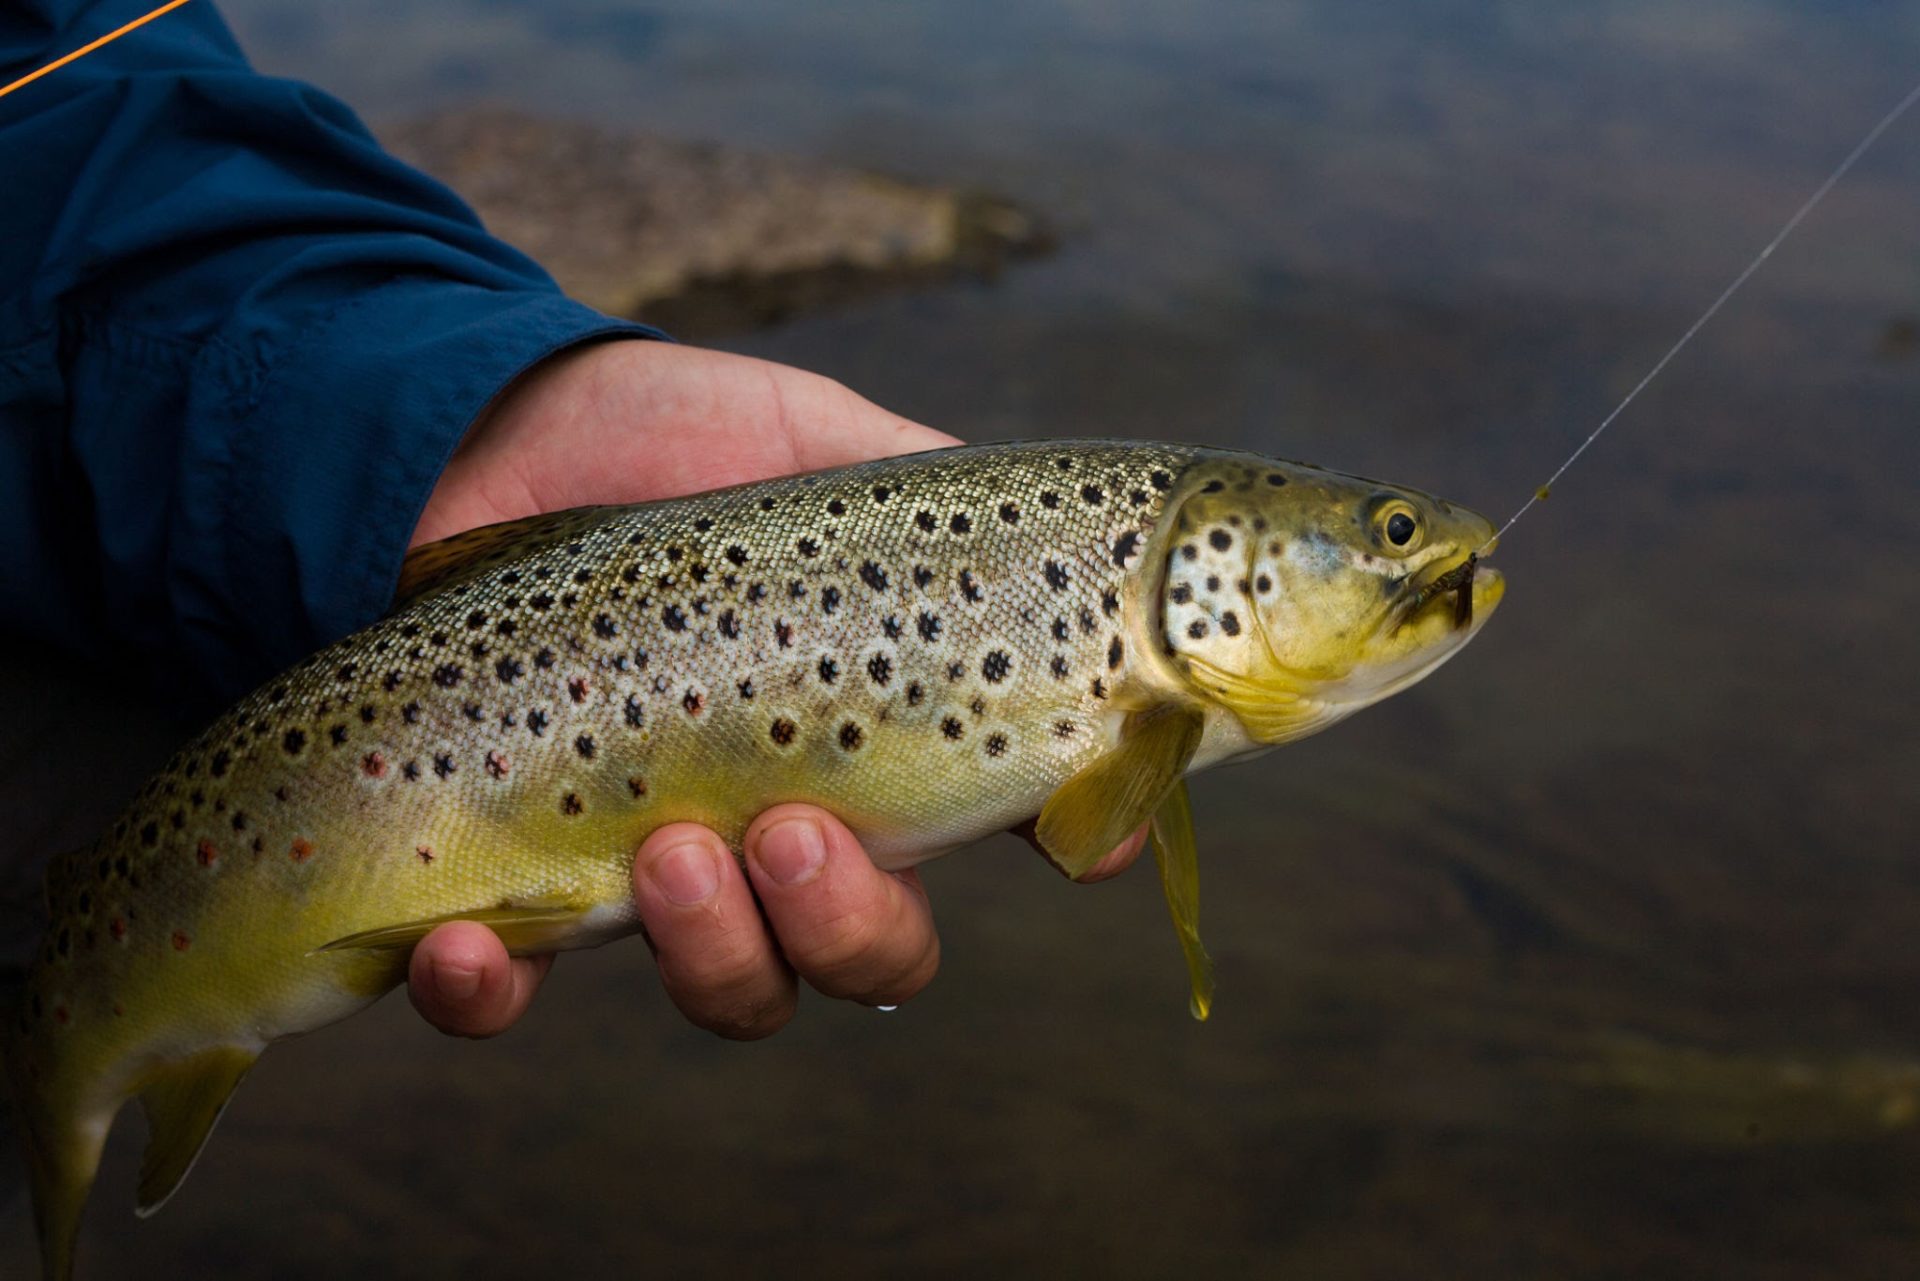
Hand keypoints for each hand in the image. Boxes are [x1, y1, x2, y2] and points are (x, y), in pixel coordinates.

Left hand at [404, 341, 1145, 1037]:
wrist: (486, 421)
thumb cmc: (670, 438)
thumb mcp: (828, 448)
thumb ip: (946, 507)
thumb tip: (1094, 579)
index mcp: (856, 747)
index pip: (956, 857)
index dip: (1040, 862)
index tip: (1067, 843)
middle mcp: (763, 829)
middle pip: (855, 957)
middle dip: (846, 928)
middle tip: (792, 831)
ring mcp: (633, 860)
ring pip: (725, 990)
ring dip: (713, 952)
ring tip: (668, 850)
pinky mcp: (490, 869)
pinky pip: (496, 997)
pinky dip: (487, 995)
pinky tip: (469, 944)